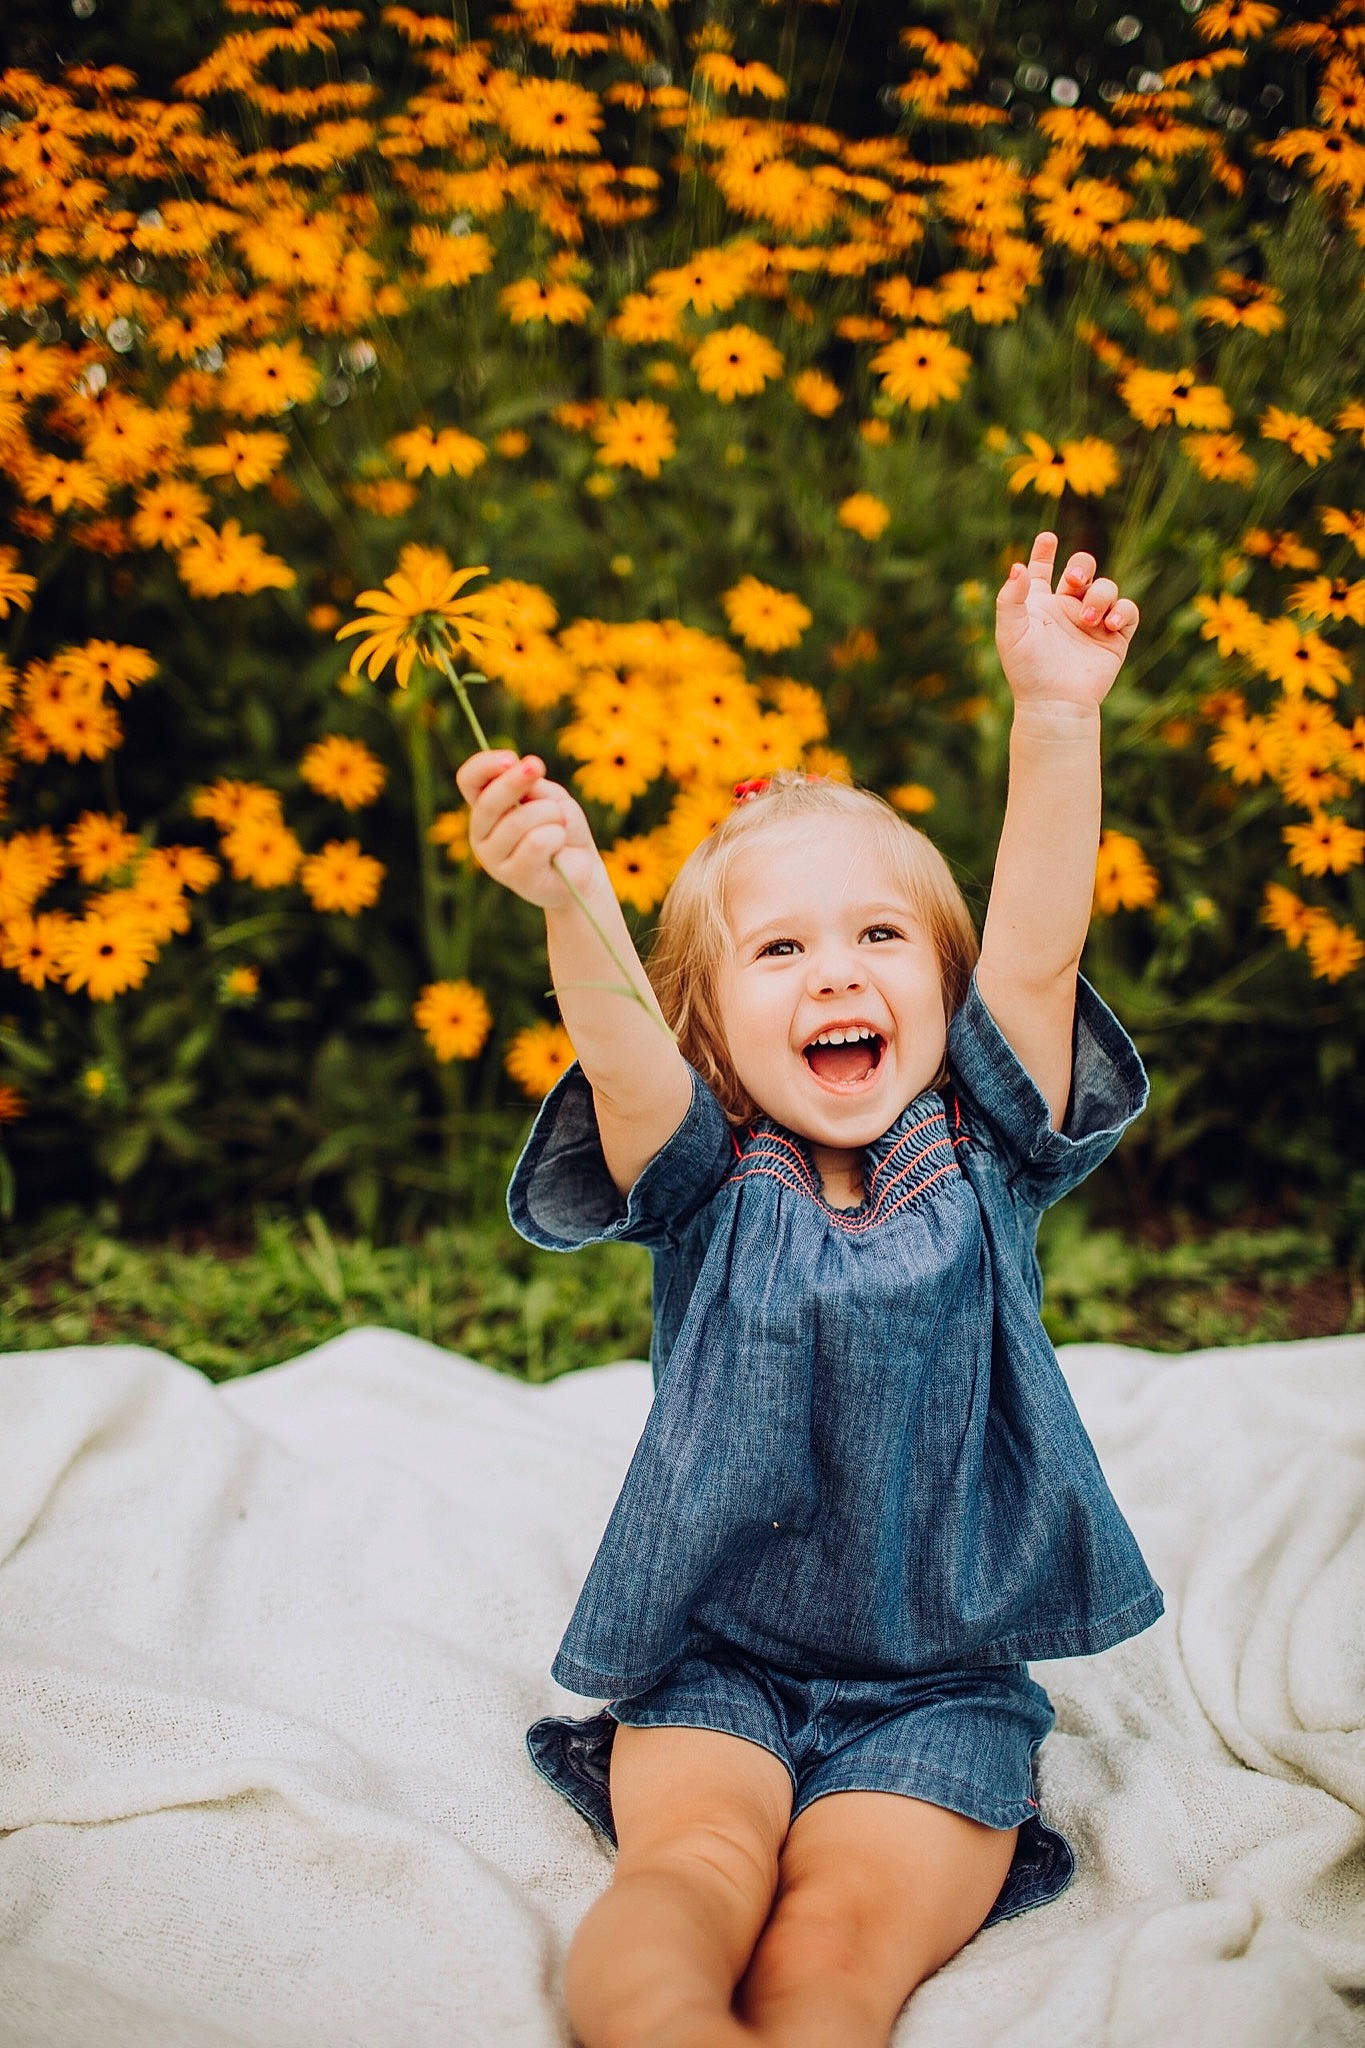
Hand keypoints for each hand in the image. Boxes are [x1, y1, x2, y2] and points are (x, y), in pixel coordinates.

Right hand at [456, 750, 603, 910]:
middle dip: (516, 781)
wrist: (581, 869)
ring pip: (517, 821)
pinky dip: (557, 835)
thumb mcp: (549, 796)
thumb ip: (530, 783)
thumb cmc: (562, 828)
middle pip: (487, 802)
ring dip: (550, 814)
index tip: (511, 758)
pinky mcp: (513, 876)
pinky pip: (536, 842)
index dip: (485, 765)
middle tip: (538, 768)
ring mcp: (493, 858)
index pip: (469, 781)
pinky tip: (559, 845)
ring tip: (560, 825)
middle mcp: (481, 833)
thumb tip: (518, 768)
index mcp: (485, 808)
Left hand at [994, 531, 1138, 714]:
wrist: (1054, 703)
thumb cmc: (1026, 671)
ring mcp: (1092, 621)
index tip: (1048, 537)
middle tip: (1074, 580)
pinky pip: (1127, 610)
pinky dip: (1122, 610)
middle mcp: (1067, 609)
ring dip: (1099, 595)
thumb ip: (1010, 598)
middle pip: (1083, 569)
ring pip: (1106, 587)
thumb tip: (1017, 567)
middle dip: (1082, 565)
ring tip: (1089, 618)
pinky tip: (1108, 623)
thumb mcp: (1010, 632)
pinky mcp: (1114, 637)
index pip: (1044, 569)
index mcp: (1040, 604)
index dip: (1045, 551)